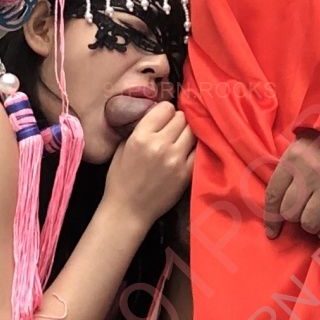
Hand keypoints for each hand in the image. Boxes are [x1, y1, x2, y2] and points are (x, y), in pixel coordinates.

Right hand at [103, 102, 195, 227]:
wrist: (128, 211)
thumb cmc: (121, 179)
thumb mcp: (123, 147)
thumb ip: (140, 128)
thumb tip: (156, 113)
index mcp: (141, 136)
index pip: (166, 108)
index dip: (165, 111)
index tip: (163, 118)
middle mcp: (160, 145)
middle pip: (181, 118)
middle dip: (176, 121)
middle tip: (171, 130)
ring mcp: (175, 159)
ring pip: (192, 131)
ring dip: (186, 133)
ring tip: (179, 140)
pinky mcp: (186, 173)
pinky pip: (198, 150)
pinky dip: (193, 148)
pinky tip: (186, 152)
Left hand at [264, 129, 319, 240]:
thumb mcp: (304, 145)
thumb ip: (291, 168)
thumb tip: (280, 198)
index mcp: (293, 159)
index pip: (273, 194)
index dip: (271, 217)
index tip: (272, 231)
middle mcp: (308, 174)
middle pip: (290, 212)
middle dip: (294, 218)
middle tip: (302, 214)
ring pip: (309, 222)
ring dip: (311, 226)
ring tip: (316, 222)